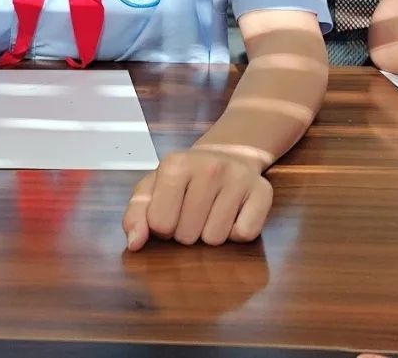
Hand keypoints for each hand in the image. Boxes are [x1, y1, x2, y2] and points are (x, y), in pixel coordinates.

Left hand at [122, 148, 272, 249]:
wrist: (227, 153)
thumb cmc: (183, 178)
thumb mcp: (152, 188)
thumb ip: (136, 215)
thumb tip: (134, 244)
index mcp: (175, 164)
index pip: (160, 224)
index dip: (163, 226)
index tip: (170, 210)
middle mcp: (209, 167)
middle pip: (188, 235)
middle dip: (187, 232)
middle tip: (193, 210)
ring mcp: (238, 178)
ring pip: (216, 239)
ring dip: (211, 233)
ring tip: (212, 210)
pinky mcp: (263, 192)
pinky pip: (244, 235)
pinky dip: (236, 233)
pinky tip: (233, 213)